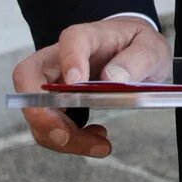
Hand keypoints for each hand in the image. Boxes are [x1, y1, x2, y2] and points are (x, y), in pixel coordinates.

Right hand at [11, 17, 169, 157]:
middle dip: (43, 115)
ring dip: (62, 136)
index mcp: (87, 36)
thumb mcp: (150, 48)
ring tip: (100, 145)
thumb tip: (112, 77)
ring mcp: (52, 81)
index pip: (71, 41)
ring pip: (37, 111)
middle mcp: (59, 57)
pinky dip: (69, 139)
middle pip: (31, 81)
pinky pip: (49, 125)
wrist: (133, 54)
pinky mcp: (55, 102)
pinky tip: (94, 139)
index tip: (76, 82)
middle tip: (67, 137)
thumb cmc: (136, 46)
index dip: (70, 61)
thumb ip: (137, 60)